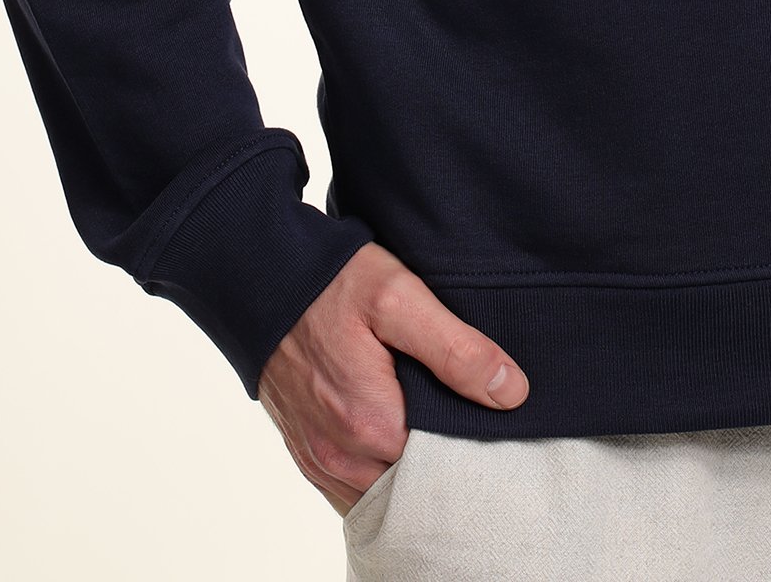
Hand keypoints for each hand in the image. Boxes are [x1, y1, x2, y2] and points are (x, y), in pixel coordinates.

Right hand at [258, 242, 529, 512]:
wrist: (260, 278)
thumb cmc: (330, 284)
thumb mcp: (399, 297)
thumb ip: (455, 350)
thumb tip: (511, 393)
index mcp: (372, 426)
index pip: (447, 468)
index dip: (475, 444)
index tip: (493, 418)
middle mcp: (342, 458)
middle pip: (415, 485)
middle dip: (446, 462)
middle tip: (468, 417)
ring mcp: (320, 461)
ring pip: (384, 492)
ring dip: (410, 471)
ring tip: (436, 424)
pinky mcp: (306, 454)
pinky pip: (352, 489)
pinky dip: (380, 475)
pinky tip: (398, 438)